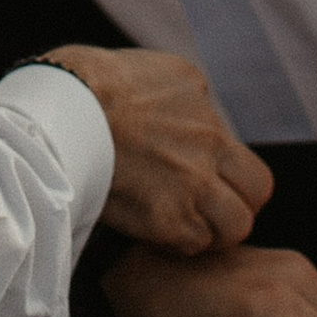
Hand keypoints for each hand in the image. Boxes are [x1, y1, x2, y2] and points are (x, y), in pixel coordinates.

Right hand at [47, 46, 273, 255]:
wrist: (59, 114)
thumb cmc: (90, 88)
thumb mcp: (156, 73)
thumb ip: (188, 103)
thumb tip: (195, 120)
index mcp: (205, 109)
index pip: (247, 158)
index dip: (233, 180)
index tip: (209, 185)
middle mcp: (210, 144)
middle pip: (257, 193)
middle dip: (236, 205)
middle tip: (205, 210)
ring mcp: (193, 184)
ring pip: (234, 227)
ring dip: (210, 230)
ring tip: (179, 224)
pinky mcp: (168, 218)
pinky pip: (193, 244)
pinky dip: (177, 243)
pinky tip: (153, 230)